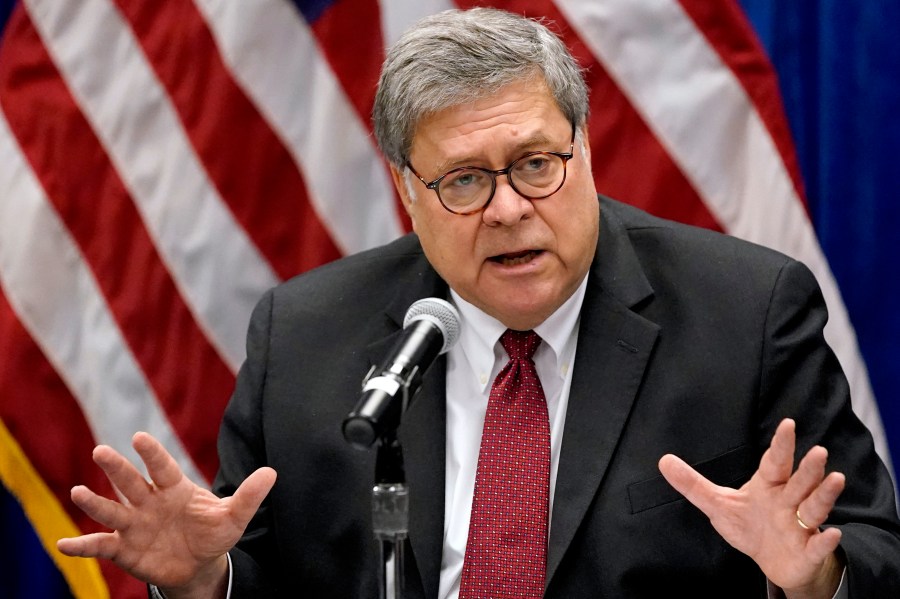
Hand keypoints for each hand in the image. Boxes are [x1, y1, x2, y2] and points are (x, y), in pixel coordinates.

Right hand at [57, 432, 275, 594]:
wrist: (198, 564)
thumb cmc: (213, 533)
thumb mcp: (233, 516)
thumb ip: (249, 495)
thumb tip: (272, 473)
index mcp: (174, 488)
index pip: (162, 467)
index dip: (152, 453)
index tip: (140, 437)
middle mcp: (149, 501)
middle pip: (131, 482)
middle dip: (117, 468)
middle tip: (101, 451)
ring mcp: (134, 524)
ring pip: (111, 509)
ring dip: (94, 502)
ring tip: (78, 491)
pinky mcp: (124, 548)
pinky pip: (101, 545)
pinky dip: (82, 546)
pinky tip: (63, 545)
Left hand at [658, 419, 844, 598]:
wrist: (774, 561)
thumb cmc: (749, 526)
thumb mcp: (717, 505)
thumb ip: (692, 484)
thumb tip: (663, 460)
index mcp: (769, 486)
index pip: (776, 462)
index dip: (781, 444)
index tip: (788, 423)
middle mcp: (789, 501)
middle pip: (800, 482)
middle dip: (809, 468)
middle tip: (818, 450)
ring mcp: (801, 525)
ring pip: (815, 507)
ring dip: (825, 494)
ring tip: (835, 478)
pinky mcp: (808, 550)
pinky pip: (819, 545)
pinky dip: (826, 541)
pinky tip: (833, 533)